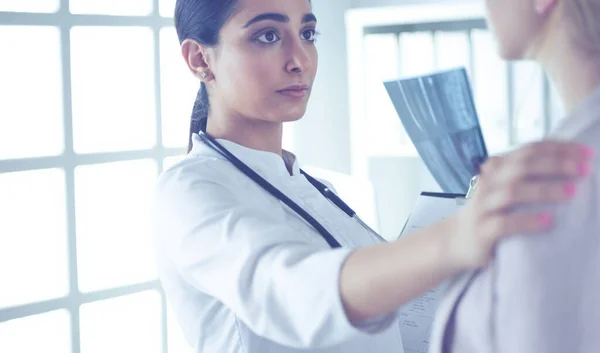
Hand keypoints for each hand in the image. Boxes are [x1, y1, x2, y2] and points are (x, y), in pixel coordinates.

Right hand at [448, 140, 593, 269]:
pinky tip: (547, 221)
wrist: (454, 240)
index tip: (587, 153)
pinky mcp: (481, 230)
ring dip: (544, 190)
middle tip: (584, 170)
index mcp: (496, 168)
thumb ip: (523, 174)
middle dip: (556, 165)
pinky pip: (504, 223)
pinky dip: (527, 221)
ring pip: (513, 192)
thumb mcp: (501, 187)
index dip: (558, 149)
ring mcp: (482, 206)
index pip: (529, 150)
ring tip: (571, 193)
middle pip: (522, 166)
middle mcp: (488, 183)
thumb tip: (568, 162)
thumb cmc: (488, 213)